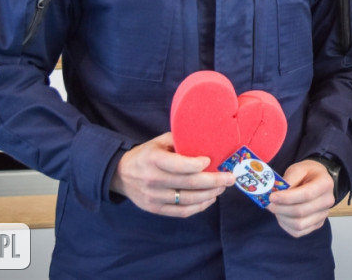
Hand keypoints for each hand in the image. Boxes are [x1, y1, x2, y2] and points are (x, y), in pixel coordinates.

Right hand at [110, 132, 233, 216]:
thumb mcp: (159, 142)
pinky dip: (199, 207)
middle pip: (189, 183)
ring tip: (222, 187)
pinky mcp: (156, 209)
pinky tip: (210, 199)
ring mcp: (154, 197)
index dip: (198, 164)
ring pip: (188, 199)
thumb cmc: (146, 154)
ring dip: (210, 194)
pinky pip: (182, 211)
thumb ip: (180, 140)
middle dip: (214, 181)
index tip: (211, 160)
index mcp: (153, 160)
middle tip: (230, 178)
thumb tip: (207, 138)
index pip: (179, 165)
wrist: (121, 175)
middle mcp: (153, 180)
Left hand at [267, 159, 334, 237]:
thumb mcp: (298, 168)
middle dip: (280, 208)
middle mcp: (327, 201)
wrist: (318, 180)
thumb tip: (277, 192)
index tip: (272, 196)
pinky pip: (298, 232)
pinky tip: (281, 215)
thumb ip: (289, 179)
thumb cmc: (308, 173)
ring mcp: (323, 215)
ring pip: (299, 224)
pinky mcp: (317, 224)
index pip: (306, 195)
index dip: (287, 198)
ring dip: (282, 218)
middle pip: (301, 211)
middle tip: (268, 203)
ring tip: (274, 208)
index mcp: (325, 184)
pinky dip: (286, 225)